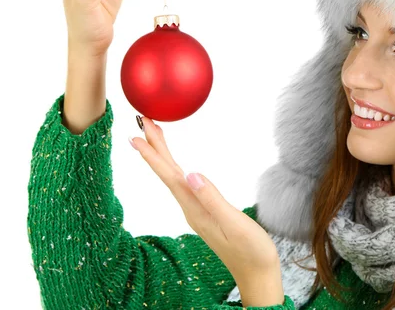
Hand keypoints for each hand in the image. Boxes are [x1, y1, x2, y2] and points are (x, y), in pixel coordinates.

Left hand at [129, 116, 283, 300]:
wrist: (258, 274)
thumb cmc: (251, 251)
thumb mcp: (235, 224)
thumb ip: (213, 199)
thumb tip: (191, 174)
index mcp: (196, 209)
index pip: (170, 176)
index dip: (153, 155)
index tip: (137, 135)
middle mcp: (192, 209)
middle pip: (168, 173)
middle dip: (155, 146)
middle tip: (143, 121)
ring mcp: (197, 211)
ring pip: (174, 177)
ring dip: (163, 156)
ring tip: (154, 136)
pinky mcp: (205, 212)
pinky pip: (183, 184)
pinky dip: (175, 168)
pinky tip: (177, 166)